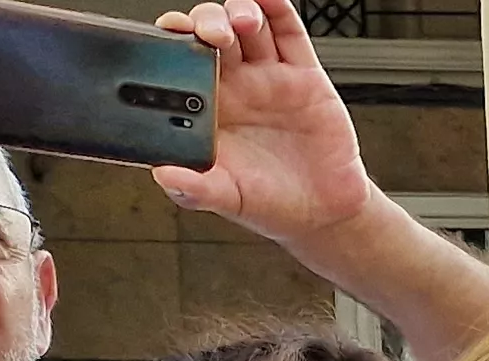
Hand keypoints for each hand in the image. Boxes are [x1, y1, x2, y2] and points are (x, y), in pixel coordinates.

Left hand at [149, 2, 381, 243]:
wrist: (324, 212)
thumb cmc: (271, 204)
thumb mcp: (228, 199)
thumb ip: (195, 189)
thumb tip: (164, 175)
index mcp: (208, 107)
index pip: (180, 60)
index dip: (172, 41)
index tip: (169, 36)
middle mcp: (236, 86)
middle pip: (213, 33)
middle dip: (207, 22)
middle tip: (212, 35)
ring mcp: (270, 78)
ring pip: (249, 27)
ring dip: (240, 12)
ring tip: (243, 22)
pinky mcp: (305, 78)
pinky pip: (290, 35)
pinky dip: (278, 10)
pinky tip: (269, 0)